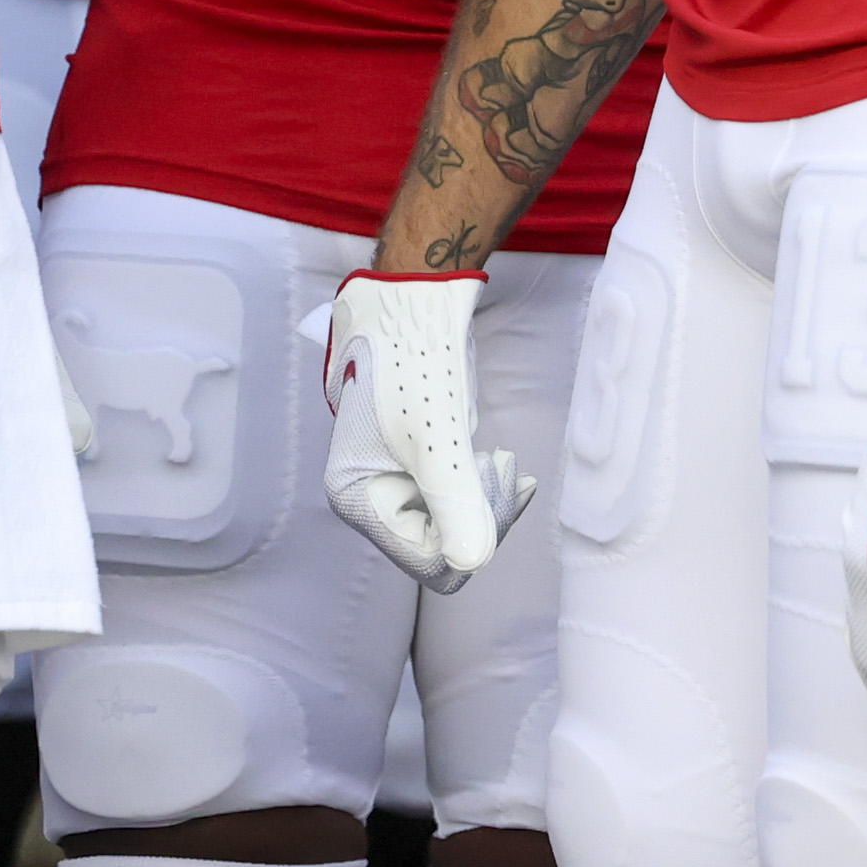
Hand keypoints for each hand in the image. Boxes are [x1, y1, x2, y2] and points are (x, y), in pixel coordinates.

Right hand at [322, 271, 531, 592]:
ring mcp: (394, 483)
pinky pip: (456, 501)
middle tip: (507, 467)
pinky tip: (499, 462)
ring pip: (455, 526)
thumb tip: (474, 563)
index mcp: (358, 500)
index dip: (472, 534)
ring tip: (503, 459)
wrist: (412, 302)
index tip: (496, 481)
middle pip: (443, 548)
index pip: (429, 560)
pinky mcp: (417, 466)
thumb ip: (455, 501)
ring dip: (487, 499)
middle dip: (483, 514)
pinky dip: (482, 486)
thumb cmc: (413, 361)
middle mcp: (371, 500)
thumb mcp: (437, 435)